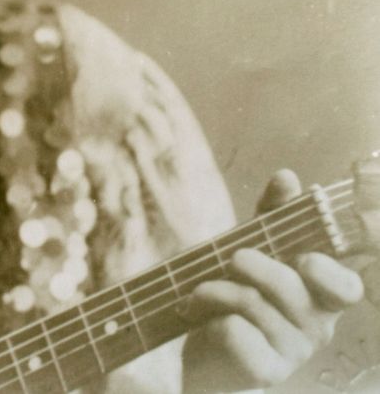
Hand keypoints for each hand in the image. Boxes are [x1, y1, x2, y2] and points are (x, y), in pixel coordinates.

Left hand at [179, 170, 363, 391]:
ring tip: (199, 290)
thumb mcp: (256, 247)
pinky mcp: (265, 369)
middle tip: (232, 257)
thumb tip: (287, 177)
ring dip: (216, 289)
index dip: (330, 273)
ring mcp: (293, 350)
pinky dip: (213, 318)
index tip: (306, 260)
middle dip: (256, 267)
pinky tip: (204, 319)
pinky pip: (237, 333)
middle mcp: (317, 324)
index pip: (346, 287)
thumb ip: (274, 215)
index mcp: (321, 293)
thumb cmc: (241, 293)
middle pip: (291, 288)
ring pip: (255, 305)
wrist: (210, 349)